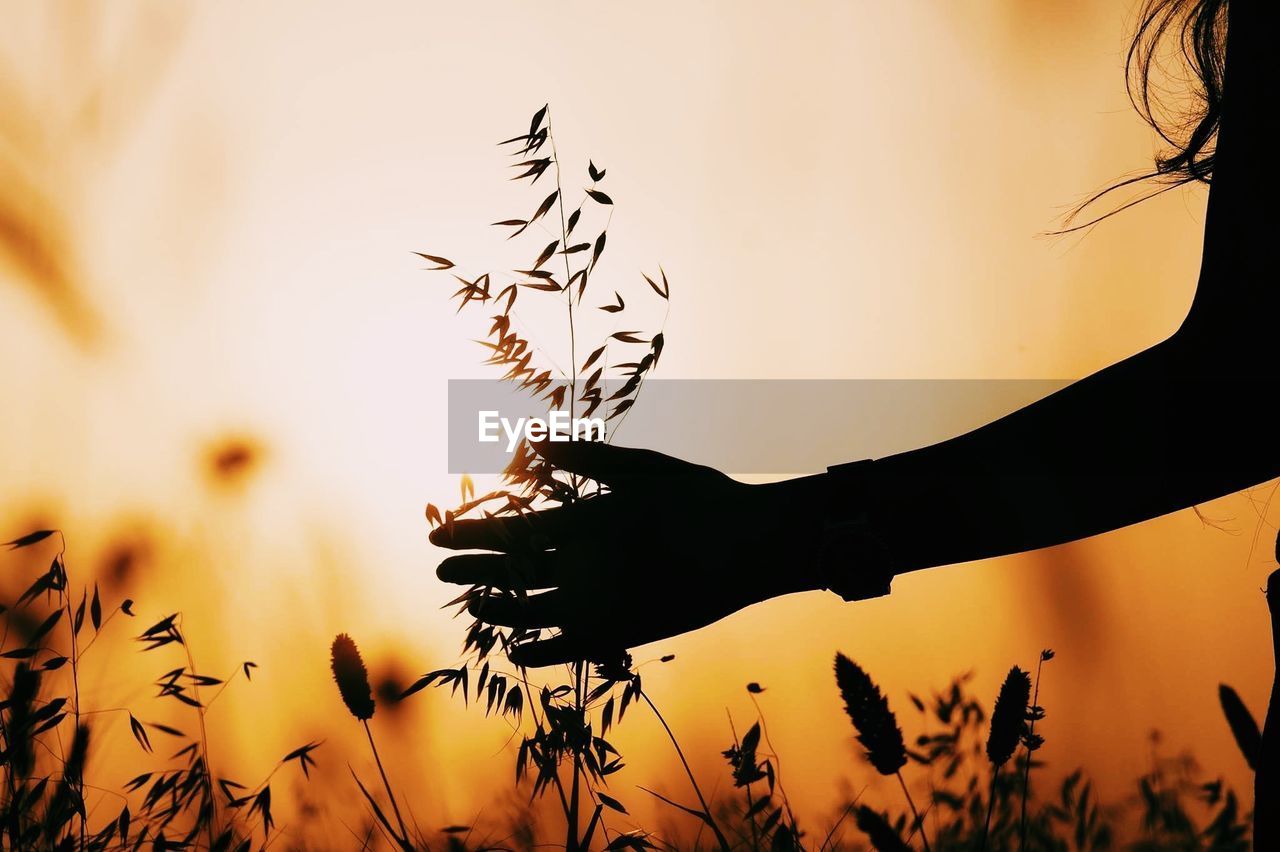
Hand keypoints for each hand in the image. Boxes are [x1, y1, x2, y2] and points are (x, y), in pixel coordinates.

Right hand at [430, 440, 825, 666]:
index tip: (436, 532)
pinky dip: (543, 652)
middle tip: (439, 569)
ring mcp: (600, 598)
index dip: (476, 532)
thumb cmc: (700, 500)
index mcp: (585, 523)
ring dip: (503, 609)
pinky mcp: (621, 631)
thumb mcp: (643, 470)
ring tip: (471, 606)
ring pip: (536, 608)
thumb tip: (537, 442)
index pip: (517, 530)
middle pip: (517, 570)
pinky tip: (515, 651)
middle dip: (477, 569)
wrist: (750, 542)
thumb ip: (592, 459)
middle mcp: (585, 562)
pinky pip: (572, 647)